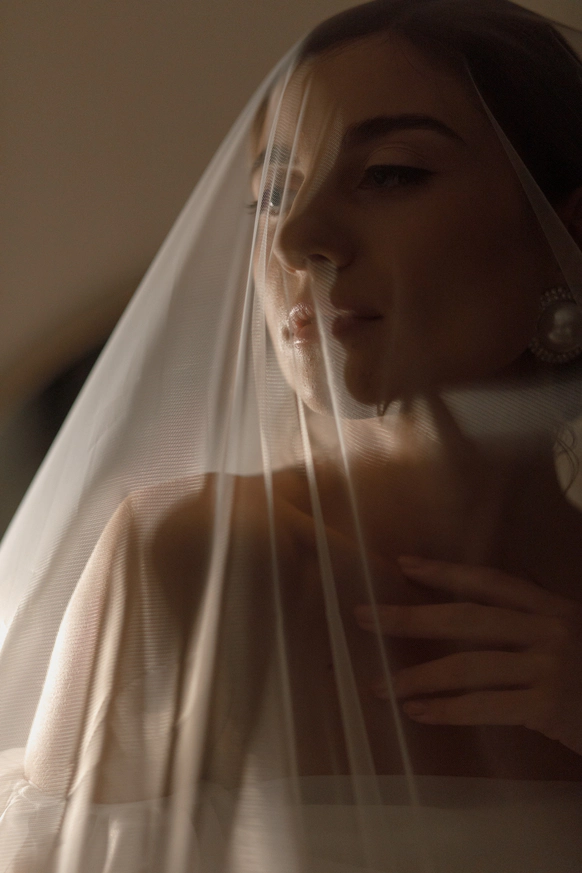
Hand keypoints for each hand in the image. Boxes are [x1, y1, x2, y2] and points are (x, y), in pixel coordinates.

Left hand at [355, 556, 581, 755]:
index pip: (488, 581)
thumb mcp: (570, 636)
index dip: (444, 572)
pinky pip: (484, 707)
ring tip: (380, 685)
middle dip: (410, 617)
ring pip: (467, 666)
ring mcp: (549, 666)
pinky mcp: (548, 707)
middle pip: (465, 618)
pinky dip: (446, 711)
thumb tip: (471, 618)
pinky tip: (417, 712)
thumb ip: (529, 625)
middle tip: (364, 616)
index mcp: (551, 606)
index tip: (403, 565)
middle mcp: (548, 629)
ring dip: (417, 676)